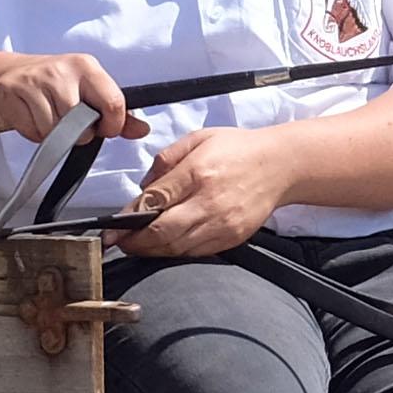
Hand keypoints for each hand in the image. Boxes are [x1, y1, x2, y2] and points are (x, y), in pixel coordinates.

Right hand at [0, 50, 137, 150]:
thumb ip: (117, 112)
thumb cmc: (55, 85)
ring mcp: (35, 81)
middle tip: (71, 125)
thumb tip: (142, 130)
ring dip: (54, 136)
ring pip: (55, 131)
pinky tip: (32, 119)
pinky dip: (35, 134)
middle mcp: (62, 71)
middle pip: (81, 125)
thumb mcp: (88, 91)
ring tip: (49, 120)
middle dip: (78, 134)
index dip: (111, 126)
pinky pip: (33, 132)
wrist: (7, 74)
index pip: (113, 103)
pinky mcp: (13, 93)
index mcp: (86, 67)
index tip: (104, 129)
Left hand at [114, 120, 292, 259]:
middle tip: (120, 243)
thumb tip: (143, 188)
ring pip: (177, 249)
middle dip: (135, 243)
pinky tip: (166, 246)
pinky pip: (196, 253)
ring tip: (138, 246)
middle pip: (162, 233)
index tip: (112, 230)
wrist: (280, 165)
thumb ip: (165, 161)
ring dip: (152, 251)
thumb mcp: (197, 139)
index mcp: (198, 172)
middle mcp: (209, 202)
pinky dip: (176, 253)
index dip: (128, 219)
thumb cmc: (238, 149)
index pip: (154, 201)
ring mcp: (222, 224)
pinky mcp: (232, 238)